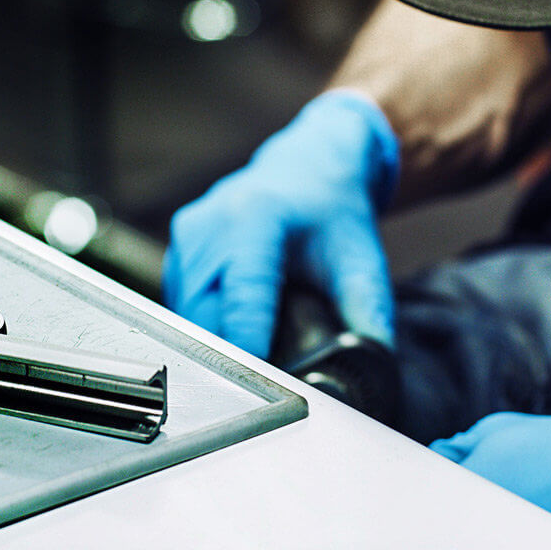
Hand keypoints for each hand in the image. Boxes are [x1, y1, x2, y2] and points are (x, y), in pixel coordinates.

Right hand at [163, 90, 398, 357]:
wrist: (310, 167)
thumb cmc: (333, 213)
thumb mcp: (362, 262)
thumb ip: (368, 316)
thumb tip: (371, 369)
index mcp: (255, 218)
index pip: (243, 296)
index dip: (249, 344)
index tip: (258, 381)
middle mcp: (212, 223)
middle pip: (207, 315)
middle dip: (231, 356)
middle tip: (264, 382)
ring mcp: (188, 236)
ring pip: (188, 317)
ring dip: (216, 344)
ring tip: (253, 357)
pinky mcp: (178, 250)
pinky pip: (183, 306)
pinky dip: (207, 326)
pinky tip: (236, 328)